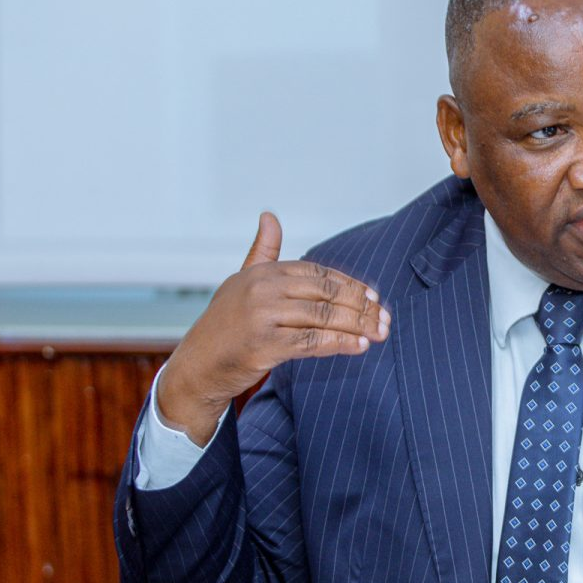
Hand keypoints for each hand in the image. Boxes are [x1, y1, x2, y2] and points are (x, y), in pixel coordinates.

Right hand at [158, 212, 389, 444]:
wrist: (197, 366)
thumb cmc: (224, 325)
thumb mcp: (241, 282)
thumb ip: (262, 252)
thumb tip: (270, 216)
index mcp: (263, 271)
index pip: (319, 273)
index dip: (351, 285)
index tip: (375, 298)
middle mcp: (262, 289)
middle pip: (327, 292)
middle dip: (361, 306)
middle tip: (385, 318)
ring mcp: (262, 316)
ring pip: (324, 317)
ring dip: (358, 326)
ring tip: (380, 333)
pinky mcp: (264, 345)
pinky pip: (312, 342)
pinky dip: (340, 344)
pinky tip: (360, 347)